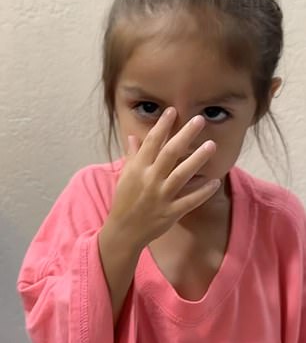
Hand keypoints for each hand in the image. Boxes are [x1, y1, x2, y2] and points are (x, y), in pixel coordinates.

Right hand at [108, 107, 219, 247]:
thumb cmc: (124, 200)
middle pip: (170, 153)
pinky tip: (215, 181)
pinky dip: (203, 192)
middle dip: (185, 135)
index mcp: (138, 169)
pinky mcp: (171, 213)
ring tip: (211, 145)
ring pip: (182, 174)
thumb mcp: (125, 176)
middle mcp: (150, 180)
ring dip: (197, 159)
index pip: (151, 142)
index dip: (162, 125)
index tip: (173, 111)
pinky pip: (190, 201)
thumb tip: (133, 136)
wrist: (123, 231)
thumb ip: (132, 155)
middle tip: (199, 120)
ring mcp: (161, 197)